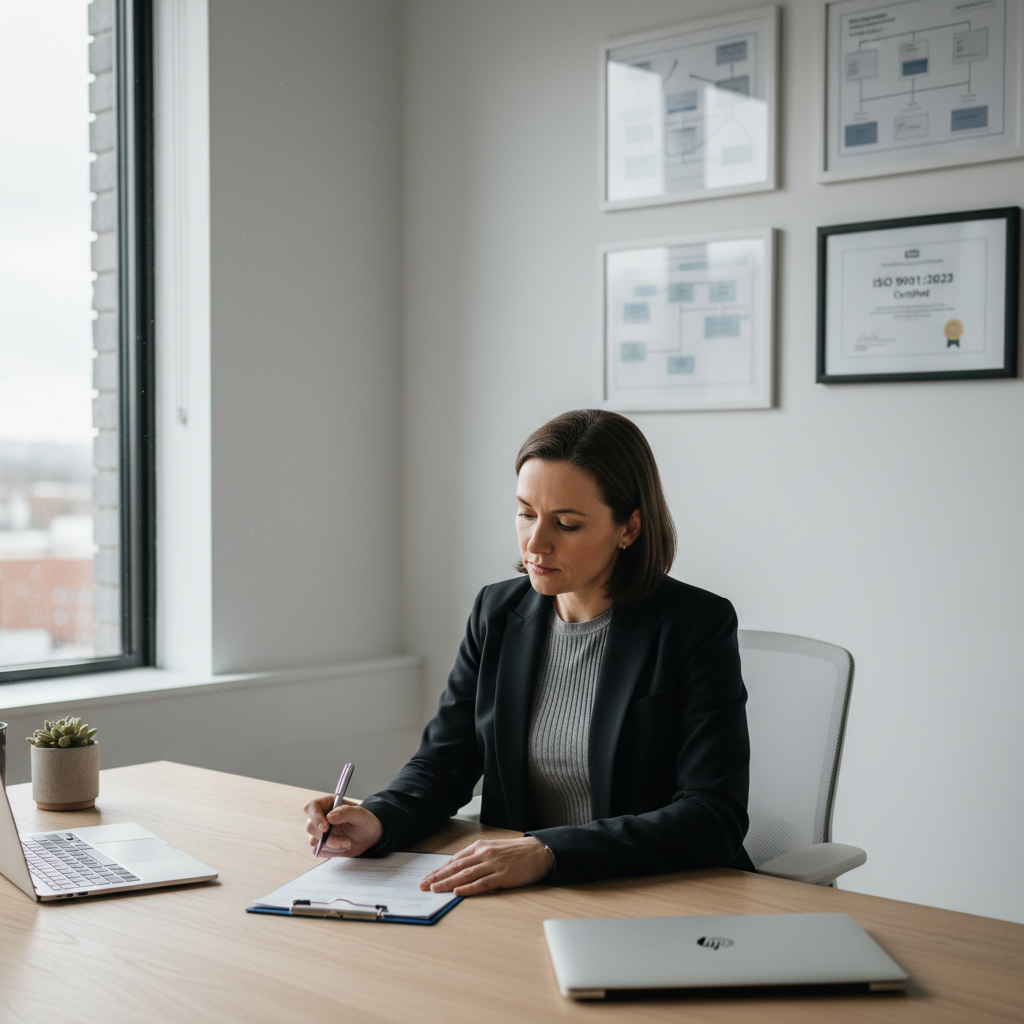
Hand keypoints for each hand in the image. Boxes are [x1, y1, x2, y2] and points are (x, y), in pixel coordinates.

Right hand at [304, 795, 383, 857]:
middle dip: (328, 838)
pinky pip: (319, 851)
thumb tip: (329, 817)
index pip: (311, 807)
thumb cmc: (365, 821)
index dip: (315, 817)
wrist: (369, 836)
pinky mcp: (322, 845)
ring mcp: (320, 832)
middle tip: (346, 842)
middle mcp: (321, 817)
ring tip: (348, 844)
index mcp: (328, 804)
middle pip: (310, 827)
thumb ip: (346, 812)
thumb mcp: (360, 814)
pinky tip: (342, 848)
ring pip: (314, 841)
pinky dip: (331, 852)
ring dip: (332, 846)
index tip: (326, 828)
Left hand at [417, 837, 554, 895]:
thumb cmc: (516, 852)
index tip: (426, 878)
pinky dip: (468, 888)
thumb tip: (457, 869)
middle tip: (422, 885)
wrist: (539, 851)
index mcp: (480, 847)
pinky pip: (482, 883)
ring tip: (434, 889)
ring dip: (447, 883)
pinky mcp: (504, 876)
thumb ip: (476, 858)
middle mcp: (484, 854)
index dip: (438, 870)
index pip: (454, 860)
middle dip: (437, 877)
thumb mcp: (493, 849)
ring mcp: (493, 865)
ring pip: (465, 875)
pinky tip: (457, 892)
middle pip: (456, 867)